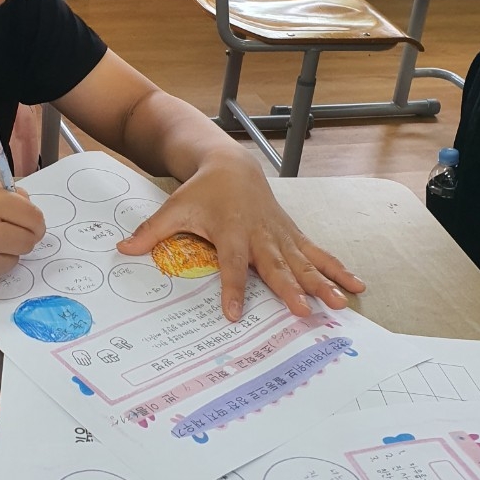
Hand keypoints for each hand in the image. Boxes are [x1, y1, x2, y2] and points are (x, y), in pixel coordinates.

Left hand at [118, 150, 364, 320]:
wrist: (231, 165)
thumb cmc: (201, 191)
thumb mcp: (173, 208)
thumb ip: (151, 232)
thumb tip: (122, 250)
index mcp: (231, 231)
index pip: (232, 265)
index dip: (232, 289)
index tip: (233, 314)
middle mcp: (260, 234)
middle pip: (277, 265)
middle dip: (291, 289)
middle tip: (304, 312)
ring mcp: (280, 234)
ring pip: (304, 261)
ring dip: (323, 282)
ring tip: (340, 303)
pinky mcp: (292, 234)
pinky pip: (318, 253)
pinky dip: (337, 268)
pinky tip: (357, 284)